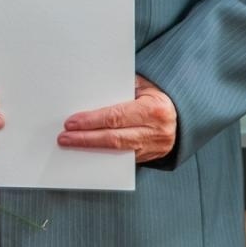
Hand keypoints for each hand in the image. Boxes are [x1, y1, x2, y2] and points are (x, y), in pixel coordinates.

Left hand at [59, 75, 176, 163]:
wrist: (181, 117)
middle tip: (64, 138)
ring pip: (117, 153)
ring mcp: (152, 148)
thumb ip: (122, 88)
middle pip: (113, 138)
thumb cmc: (156, 97)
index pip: (116, 117)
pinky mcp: (148, 158)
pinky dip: (103, 157)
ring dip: (91, 149)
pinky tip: (87, 153)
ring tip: (71, 145)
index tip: (71, 122)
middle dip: (86, 139)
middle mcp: (154, 132)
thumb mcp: (144, 86)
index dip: (92, 121)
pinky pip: (122, 160)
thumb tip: (92, 91)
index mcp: (153, 110)